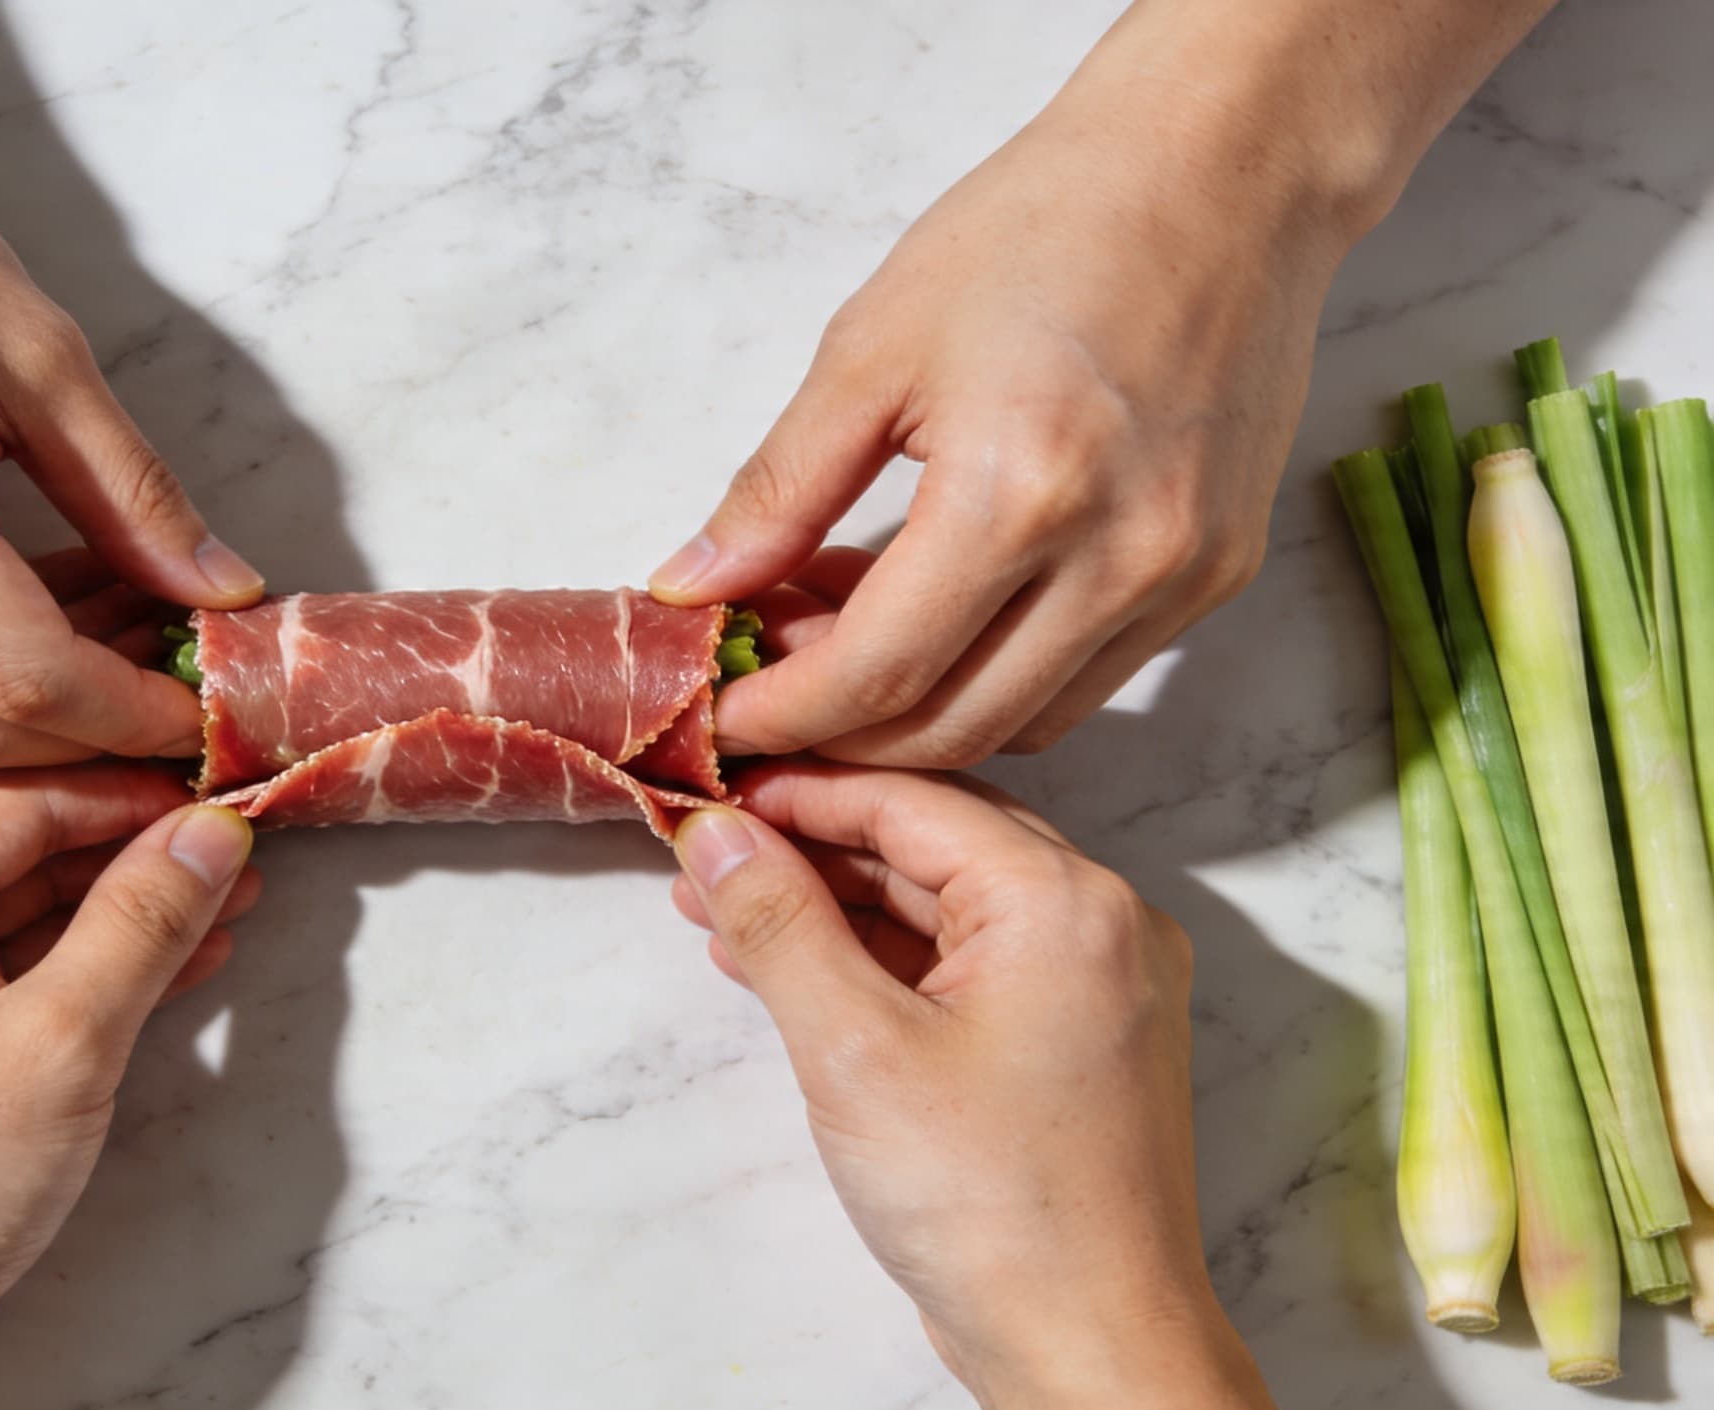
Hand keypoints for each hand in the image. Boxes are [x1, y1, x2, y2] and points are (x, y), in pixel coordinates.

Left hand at [0, 767, 259, 1409]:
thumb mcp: (62, 1039)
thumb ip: (142, 920)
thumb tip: (210, 831)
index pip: (18, 799)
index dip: (132, 795)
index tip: (224, 798)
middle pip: (8, 850)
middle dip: (129, 856)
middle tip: (235, 857)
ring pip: (3, 917)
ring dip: (111, 916)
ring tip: (222, 912)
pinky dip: (69, 972)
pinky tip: (164, 972)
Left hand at [650, 60, 1338, 766]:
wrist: (1217, 173)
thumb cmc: (1041, 231)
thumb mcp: (872, 350)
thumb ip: (779, 489)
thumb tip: (693, 585)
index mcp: (1020, 496)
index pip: (877, 677)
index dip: (785, 716)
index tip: (723, 714)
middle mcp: (1118, 558)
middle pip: (950, 729)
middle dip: (842, 732)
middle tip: (774, 675)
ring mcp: (1182, 576)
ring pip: (1024, 724)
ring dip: (922, 713)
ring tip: (850, 631)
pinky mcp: (1220, 574)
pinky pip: (1091, 680)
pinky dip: (1002, 678)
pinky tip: (944, 611)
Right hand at [669, 765, 1284, 1409]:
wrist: (1089, 1345)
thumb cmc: (992, 1205)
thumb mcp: (853, 1047)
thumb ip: (777, 923)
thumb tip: (714, 832)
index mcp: (1066, 902)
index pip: (911, 800)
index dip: (796, 795)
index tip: (706, 799)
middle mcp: (1101, 924)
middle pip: (931, 844)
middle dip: (807, 850)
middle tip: (702, 860)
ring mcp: (1095, 986)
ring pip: (943, 906)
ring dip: (834, 908)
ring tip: (721, 916)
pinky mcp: (1074, 1042)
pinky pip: (966, 966)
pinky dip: (881, 963)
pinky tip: (789, 974)